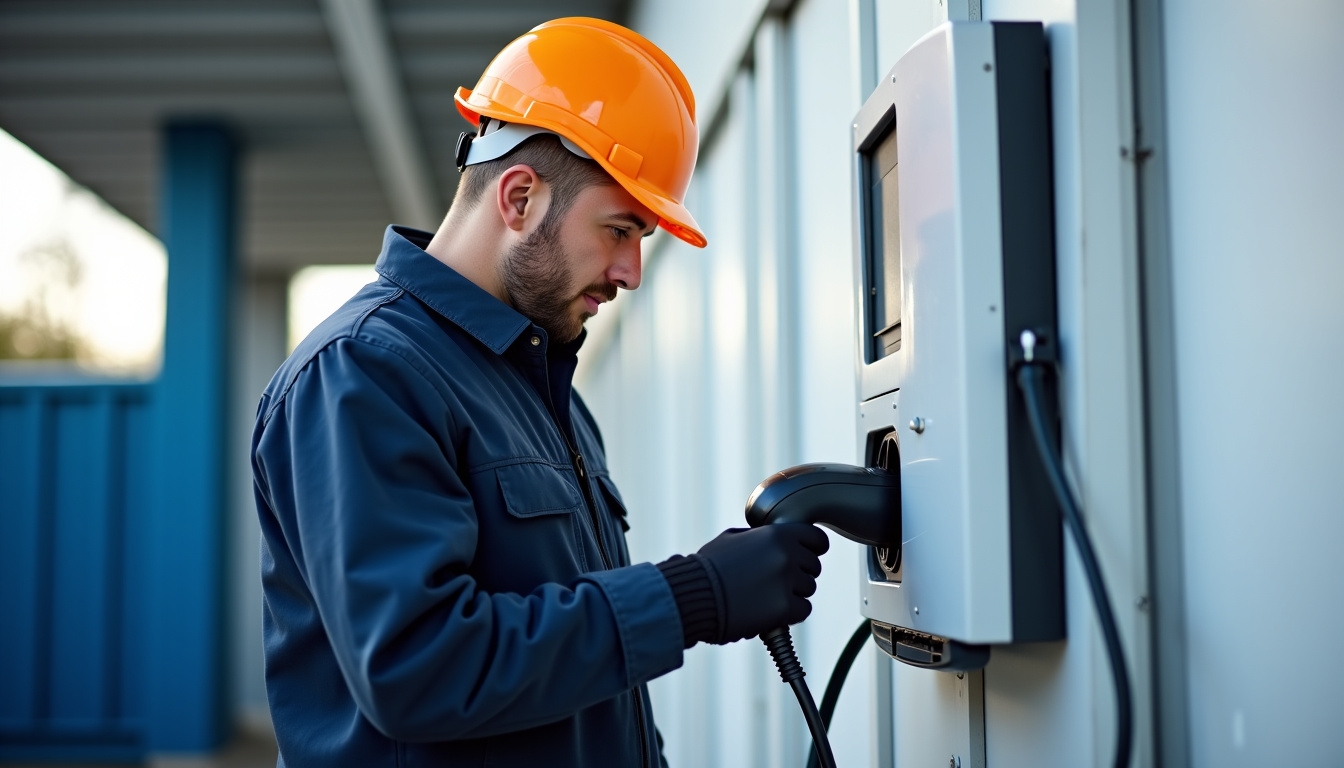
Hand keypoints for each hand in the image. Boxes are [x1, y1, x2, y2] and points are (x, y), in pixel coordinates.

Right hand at [695, 524, 828, 643]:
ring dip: (792, 594)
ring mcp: (786, 581)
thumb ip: (761, 537)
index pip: (817, 539)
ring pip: (808, 589)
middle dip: (798, 574)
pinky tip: (768, 610)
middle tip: (773, 582)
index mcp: (776, 534)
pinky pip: (802, 610)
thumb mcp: (732, 539)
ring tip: (765, 596)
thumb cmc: (707, 568)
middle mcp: (786, 555)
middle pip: (813, 566)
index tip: (808, 556)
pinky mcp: (784, 608)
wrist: (692, 596)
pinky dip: (789, 614)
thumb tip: (778, 538)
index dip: (814, 549)